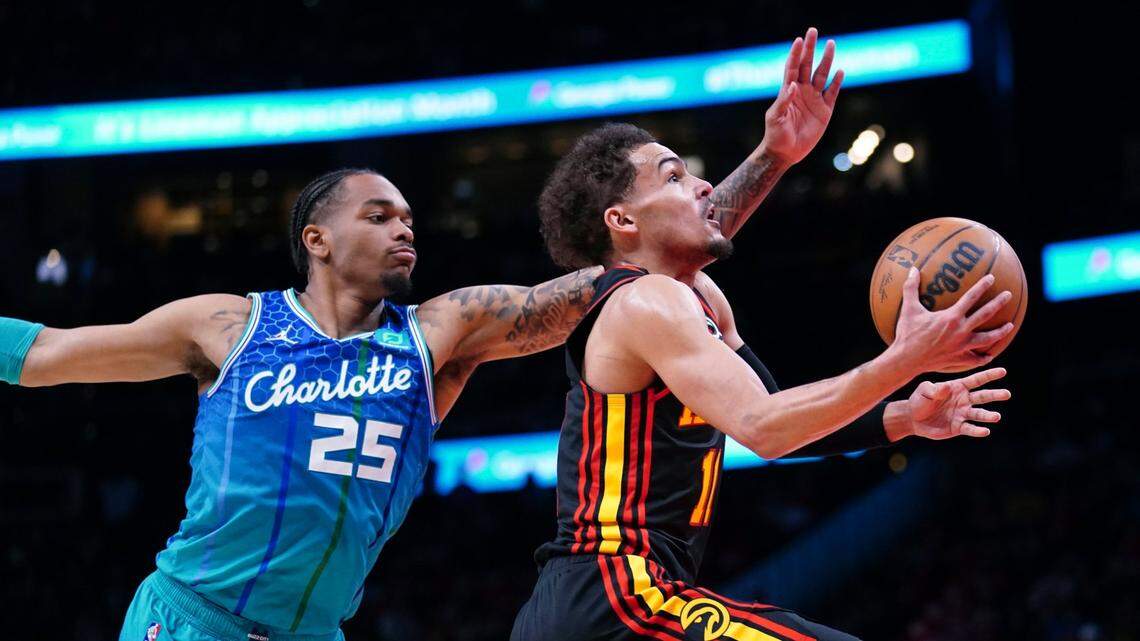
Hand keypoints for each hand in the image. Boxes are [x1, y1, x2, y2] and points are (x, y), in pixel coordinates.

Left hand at [761, 27, 844, 164]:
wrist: (785, 152)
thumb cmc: (775, 135)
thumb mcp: (775, 117)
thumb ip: (784, 101)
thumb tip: (793, 85)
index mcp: (788, 91)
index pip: (792, 68)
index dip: (795, 54)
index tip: (799, 40)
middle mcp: (802, 91)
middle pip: (807, 65)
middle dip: (810, 49)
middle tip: (813, 31)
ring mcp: (814, 99)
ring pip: (821, 75)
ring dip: (826, 60)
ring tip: (831, 44)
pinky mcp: (824, 110)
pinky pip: (832, 93)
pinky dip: (836, 82)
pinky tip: (840, 71)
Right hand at [891, 267, 1014, 373]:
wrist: (906, 360)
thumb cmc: (907, 334)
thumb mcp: (908, 309)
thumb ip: (911, 288)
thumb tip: (913, 270)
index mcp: (951, 317)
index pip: (971, 297)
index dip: (982, 286)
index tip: (992, 278)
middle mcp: (961, 331)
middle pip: (986, 314)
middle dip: (999, 303)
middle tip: (1009, 295)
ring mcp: (962, 346)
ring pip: (987, 338)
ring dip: (1000, 332)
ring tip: (1010, 326)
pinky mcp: (959, 359)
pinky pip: (976, 359)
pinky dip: (984, 357)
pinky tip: (990, 355)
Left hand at [907, 367, 1010, 438]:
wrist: (912, 418)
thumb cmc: (920, 399)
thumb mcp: (925, 390)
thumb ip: (935, 389)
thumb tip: (947, 387)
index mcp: (958, 387)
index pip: (976, 380)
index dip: (989, 375)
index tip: (1003, 371)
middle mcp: (964, 400)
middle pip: (983, 396)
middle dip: (995, 395)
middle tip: (1007, 394)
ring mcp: (962, 414)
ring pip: (979, 414)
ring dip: (988, 415)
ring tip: (997, 416)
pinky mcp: (958, 427)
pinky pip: (970, 429)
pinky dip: (977, 430)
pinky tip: (985, 431)